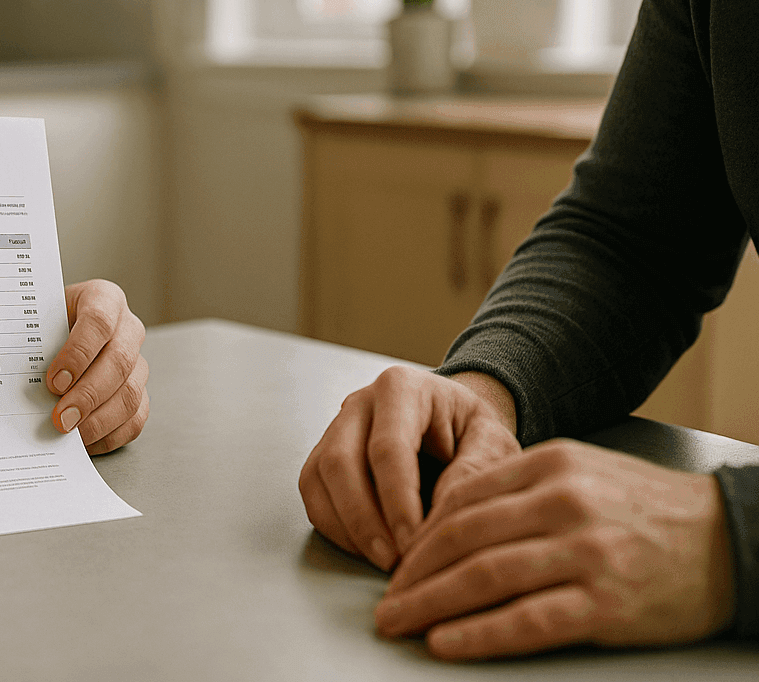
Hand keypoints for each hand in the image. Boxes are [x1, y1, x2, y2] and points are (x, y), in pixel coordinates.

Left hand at [46, 279, 147, 453]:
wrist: (58, 330)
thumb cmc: (46, 324)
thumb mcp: (37, 318)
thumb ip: (31, 339)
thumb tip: (14, 377)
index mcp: (104, 298)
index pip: (99, 322)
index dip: (78, 354)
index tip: (54, 381)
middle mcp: (128, 327)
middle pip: (119, 362)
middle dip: (88, 395)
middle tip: (60, 419)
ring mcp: (138, 360)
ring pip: (131, 393)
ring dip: (99, 419)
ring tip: (70, 435)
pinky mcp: (139, 390)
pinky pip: (135, 418)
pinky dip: (110, 434)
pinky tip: (84, 442)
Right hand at [299, 366, 520, 571]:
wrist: (455, 425)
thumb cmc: (474, 434)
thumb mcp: (494, 443)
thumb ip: (474, 471)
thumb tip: (438, 516)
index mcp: (402, 388)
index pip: (388, 447)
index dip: (397, 500)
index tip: (415, 543)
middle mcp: (358, 403)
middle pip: (339, 461)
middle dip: (363, 519)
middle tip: (393, 562)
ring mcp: (334, 428)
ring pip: (317, 479)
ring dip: (346, 528)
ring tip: (383, 562)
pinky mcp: (323, 457)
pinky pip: (312, 495)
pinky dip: (335, 529)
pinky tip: (367, 550)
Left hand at [376, 439, 735, 659]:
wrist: (730, 541)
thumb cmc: (646, 510)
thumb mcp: (581, 473)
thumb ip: (516, 489)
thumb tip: (445, 519)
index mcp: (551, 465)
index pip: (461, 499)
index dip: (418, 535)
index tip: (396, 561)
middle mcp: (563, 504)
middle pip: (462, 538)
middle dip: (412, 573)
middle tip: (383, 600)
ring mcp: (585, 554)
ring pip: (484, 577)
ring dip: (430, 604)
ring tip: (398, 622)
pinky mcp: (605, 604)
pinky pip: (526, 620)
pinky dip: (478, 634)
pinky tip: (446, 642)